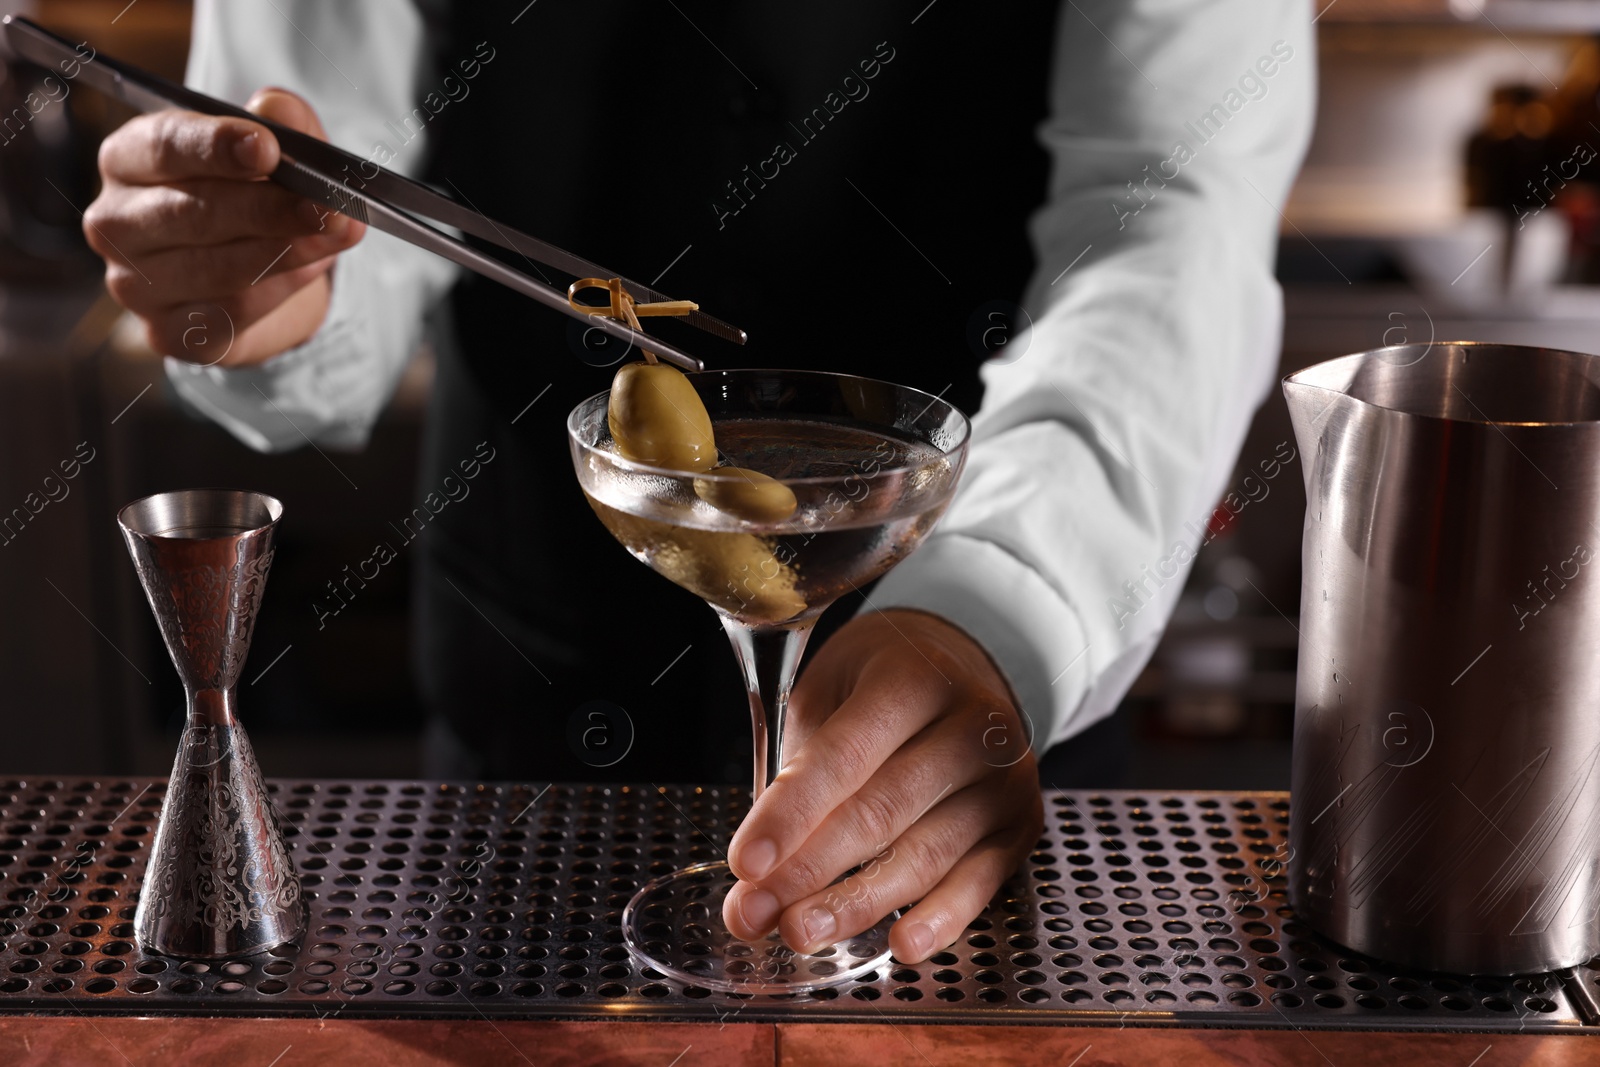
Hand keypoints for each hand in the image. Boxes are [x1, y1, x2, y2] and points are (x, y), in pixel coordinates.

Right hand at [84, 87, 364, 366]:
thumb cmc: (255, 196)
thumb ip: (281, 122)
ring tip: (338, 233)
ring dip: (289, 251)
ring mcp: (134, 283)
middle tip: (328, 205)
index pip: (164, 147)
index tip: (267, 148)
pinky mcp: (167, 332)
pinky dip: (281, 289)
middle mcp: (115, 222)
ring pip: (218, 268)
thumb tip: (277, 111)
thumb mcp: (277, 148)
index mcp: (128, 159)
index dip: (216, 147)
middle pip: (194, 213)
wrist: (261, 274)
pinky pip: (232, 312)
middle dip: (270, 208)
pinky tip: (311, 268)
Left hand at [721, 609, 1043, 963]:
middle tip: (755, 911)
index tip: (746, 862)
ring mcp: (1003, 778)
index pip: (844, 756)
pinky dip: (941, 919)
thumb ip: (798, 765)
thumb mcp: (830, 689)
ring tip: (800, 931)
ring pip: (925, 854)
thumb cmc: (882, 681)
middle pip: (880, 812)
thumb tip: (760, 863)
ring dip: (858, 903)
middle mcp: (971, 726)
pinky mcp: (1020, 823)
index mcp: (913, 680)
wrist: (963, 664)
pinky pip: (980, 882)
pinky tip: (902, 945)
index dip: (790, 814)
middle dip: (809, 870)